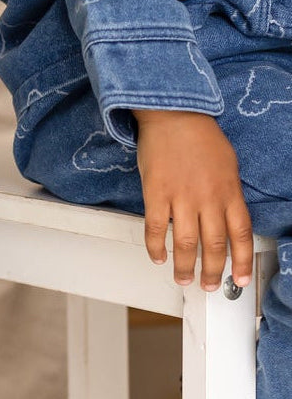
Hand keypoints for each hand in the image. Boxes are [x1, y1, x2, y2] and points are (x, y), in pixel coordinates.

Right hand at [134, 109, 252, 290]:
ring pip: (186, 243)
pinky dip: (156, 247)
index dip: (242, 261)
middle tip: (208, 285)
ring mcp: (181, 197)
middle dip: (212, 271)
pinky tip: (157, 257)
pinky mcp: (156, 192)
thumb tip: (226, 217)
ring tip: (183, 279)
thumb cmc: (199, 135)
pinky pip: (156, 228)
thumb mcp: (228, 164)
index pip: (241, 236)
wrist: (172, 113)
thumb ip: (228, 193)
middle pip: (214, 245)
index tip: (240, 279)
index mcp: (229, 192)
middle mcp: (208, 198)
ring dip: (185, 266)